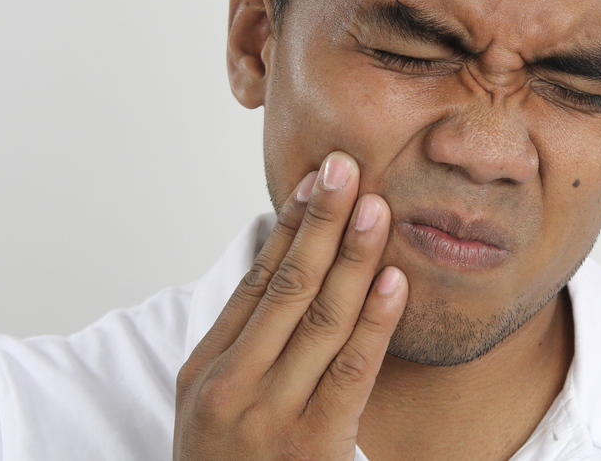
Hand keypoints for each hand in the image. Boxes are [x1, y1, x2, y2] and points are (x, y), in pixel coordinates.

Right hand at [174, 151, 407, 460]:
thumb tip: (288, 267)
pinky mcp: (315, 445)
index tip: (317, 181)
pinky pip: (352, 371)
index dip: (291, 227)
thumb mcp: (213, 405)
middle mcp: (233, 385)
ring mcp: (272, 417)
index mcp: (207, 368)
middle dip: (322, 222)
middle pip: (288, 285)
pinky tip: (392, 280)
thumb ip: (247, 342)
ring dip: (353, 257)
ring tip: (376, 205)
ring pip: (321, 318)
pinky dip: (375, 321)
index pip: (257, 280)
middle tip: (346, 168)